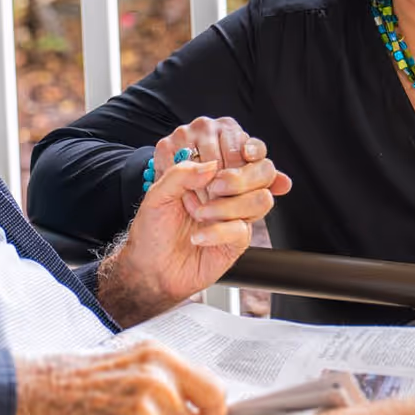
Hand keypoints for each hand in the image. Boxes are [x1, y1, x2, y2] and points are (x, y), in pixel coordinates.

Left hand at [98, 117, 292, 325]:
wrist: (151, 267)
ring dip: (228, 206)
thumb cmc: (153, 229)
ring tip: (199, 214)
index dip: (246, 147)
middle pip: (263, 171)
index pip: (242, 148)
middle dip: (241, 177)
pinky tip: (198, 237)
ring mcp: (236, 214)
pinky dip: (216, 232)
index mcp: (211, 172)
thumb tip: (210, 165)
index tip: (241, 152)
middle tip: (214, 186)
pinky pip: (242, 229)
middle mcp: (228, 190)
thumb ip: (180, 173)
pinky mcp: (237, 240)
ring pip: (261, 199)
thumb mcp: (156, 194)